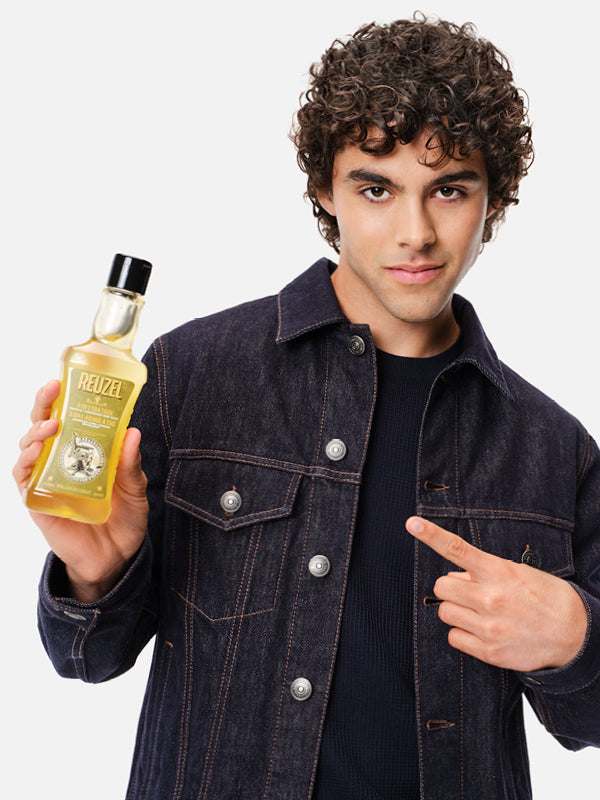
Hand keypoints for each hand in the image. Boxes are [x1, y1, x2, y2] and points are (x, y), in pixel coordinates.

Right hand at [14, 380, 148, 602]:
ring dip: (36, 431)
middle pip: (43, 425)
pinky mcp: (37, 501)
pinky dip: (24, 462)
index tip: (67, 377)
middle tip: (53, 388)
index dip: (64, 397)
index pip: (69, 417)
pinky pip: (23, 478)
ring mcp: (47, 479)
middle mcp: (62, 460)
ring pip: (29, 446)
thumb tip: (133, 432)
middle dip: (43, 403)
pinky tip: (35, 453)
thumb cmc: (124, 519)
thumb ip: (131, 463)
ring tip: (51, 425)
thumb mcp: (135, 488)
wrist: (117, 558)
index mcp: (85, 450)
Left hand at [405, 516, 587, 672]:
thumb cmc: (544, 597)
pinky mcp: (489, 652)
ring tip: (480, 612)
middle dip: (451, 588)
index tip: (412, 524)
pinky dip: (463, 634)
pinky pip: (454, 637)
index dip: (431, 535)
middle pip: (440, 586)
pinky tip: (483, 630)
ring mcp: (488, 626)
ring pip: (445, 612)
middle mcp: (490, 598)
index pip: (457, 549)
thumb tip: (454, 577)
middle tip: (470, 592)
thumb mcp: (517, 573)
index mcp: (497, 572)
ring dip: (457, 610)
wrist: (575, 634)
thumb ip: (483, 573)